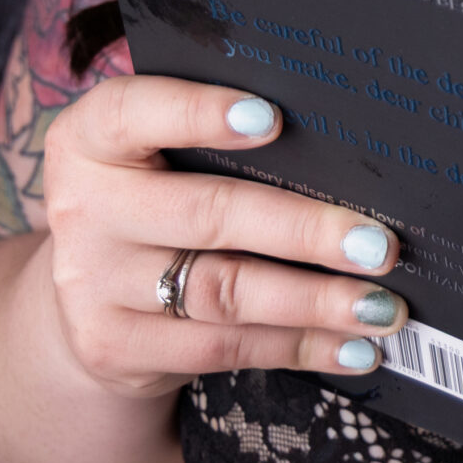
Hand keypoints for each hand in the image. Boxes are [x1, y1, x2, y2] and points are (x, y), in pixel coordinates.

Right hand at [40, 74, 408, 397]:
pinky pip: (221, 349)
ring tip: (381, 305)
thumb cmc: (156, 197)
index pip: (132, 112)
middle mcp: (82, 208)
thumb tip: (346, 142)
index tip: (273, 118)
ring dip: (313, 301)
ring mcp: (93, 285)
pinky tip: (352, 346)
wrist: (81, 295)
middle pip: (206, 215)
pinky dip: (297, 348)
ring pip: (221, 292)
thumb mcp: (159, 155)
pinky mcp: (115, 348)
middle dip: (303, 230)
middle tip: (377, 244)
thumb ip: (219, 139)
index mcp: (89, 140)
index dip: (198, 113)